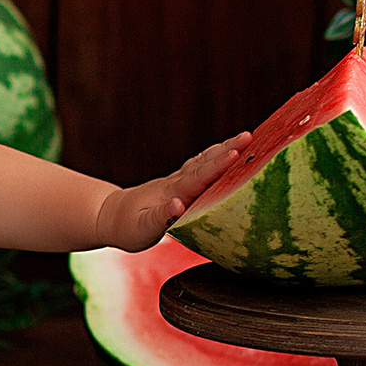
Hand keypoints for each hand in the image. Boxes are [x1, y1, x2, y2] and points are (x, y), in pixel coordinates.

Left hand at [98, 131, 252, 252]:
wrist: (114, 215)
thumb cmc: (128, 226)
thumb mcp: (140, 229)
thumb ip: (159, 218)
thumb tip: (178, 206)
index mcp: (172, 192)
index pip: (198, 177)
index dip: (218, 166)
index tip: (236, 154)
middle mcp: (178, 182)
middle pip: (206, 162)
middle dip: (228, 149)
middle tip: (251, 136)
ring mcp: (180, 180)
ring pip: (205, 160)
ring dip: (226, 148)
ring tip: (249, 137)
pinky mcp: (183, 182)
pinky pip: (204, 165)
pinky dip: (220, 155)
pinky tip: (233, 150)